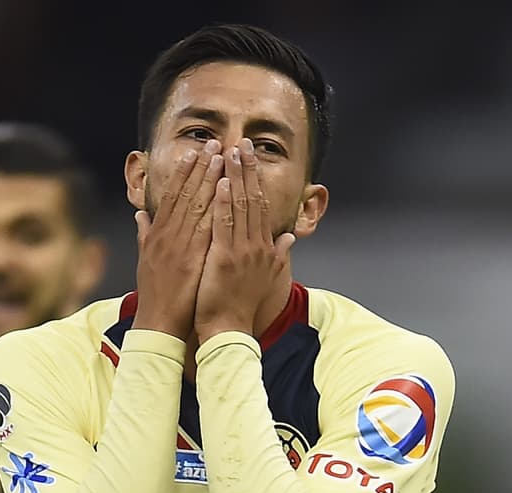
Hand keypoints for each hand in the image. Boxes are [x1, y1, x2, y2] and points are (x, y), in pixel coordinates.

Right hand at [132, 139, 224, 338]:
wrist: (159, 322)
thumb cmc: (156, 294)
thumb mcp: (146, 260)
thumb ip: (144, 235)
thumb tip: (140, 216)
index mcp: (157, 234)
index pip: (172, 195)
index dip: (184, 172)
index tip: (195, 152)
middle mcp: (166, 235)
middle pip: (184, 193)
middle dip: (199, 167)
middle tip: (212, 144)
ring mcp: (178, 246)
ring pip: (195, 204)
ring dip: (208, 179)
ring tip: (221, 157)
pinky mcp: (190, 259)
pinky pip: (204, 228)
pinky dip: (214, 208)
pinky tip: (224, 191)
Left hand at [195, 139, 295, 339]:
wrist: (229, 329)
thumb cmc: (242, 304)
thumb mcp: (266, 276)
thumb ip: (278, 255)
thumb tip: (289, 238)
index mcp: (263, 247)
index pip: (261, 206)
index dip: (256, 180)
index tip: (250, 158)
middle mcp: (256, 246)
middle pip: (253, 200)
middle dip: (247, 170)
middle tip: (242, 144)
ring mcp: (242, 251)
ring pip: (240, 207)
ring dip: (235, 178)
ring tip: (230, 153)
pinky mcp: (225, 258)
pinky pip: (225, 226)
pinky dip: (224, 204)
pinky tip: (222, 183)